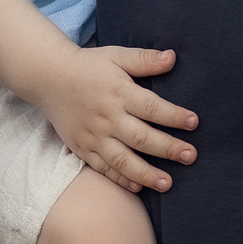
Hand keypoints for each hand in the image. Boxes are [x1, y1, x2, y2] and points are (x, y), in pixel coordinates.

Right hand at [31, 46, 197, 192]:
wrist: (49, 77)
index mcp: (118, 92)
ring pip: (122, 159)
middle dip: (167, 148)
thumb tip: (172, 57)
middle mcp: (107, 116)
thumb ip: (144, 59)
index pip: (151, 107)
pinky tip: (138, 187)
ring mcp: (93, 135)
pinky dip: (119, 179)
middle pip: (140, 137)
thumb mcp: (116, 56)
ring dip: (146, 173)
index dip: (173, 116)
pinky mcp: (82, 147)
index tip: (194, 123)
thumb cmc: (89, 66)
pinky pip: (102, 168)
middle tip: (190, 156)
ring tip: (167, 183)